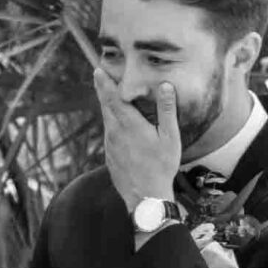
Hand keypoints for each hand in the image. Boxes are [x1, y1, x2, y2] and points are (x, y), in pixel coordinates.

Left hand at [94, 67, 181, 210]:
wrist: (145, 197)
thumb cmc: (161, 167)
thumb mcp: (170, 138)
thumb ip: (166, 110)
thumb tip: (165, 86)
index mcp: (129, 125)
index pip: (113, 98)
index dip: (105, 83)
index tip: (98, 70)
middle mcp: (115, 133)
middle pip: (106, 106)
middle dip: (102, 89)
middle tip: (99, 74)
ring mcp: (110, 146)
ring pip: (106, 120)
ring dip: (107, 106)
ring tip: (108, 94)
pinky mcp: (110, 156)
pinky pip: (109, 134)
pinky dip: (111, 123)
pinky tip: (118, 123)